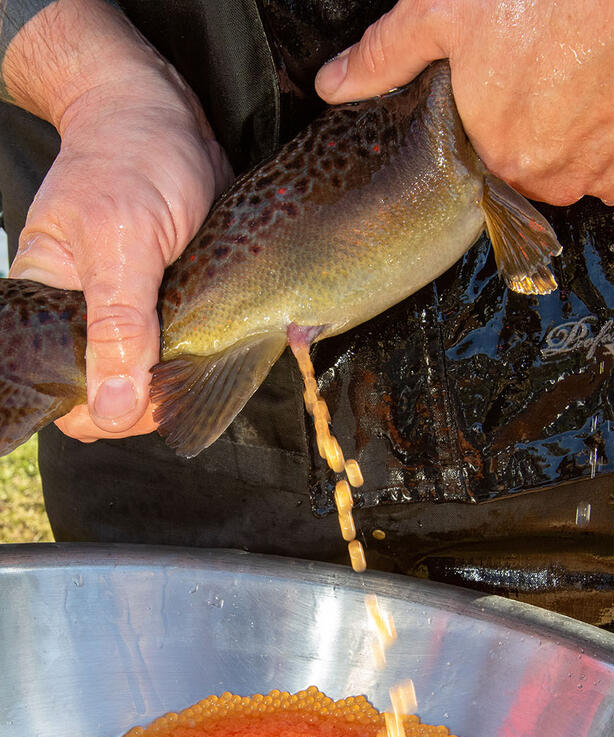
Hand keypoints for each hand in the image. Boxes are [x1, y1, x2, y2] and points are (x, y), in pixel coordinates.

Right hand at [4, 0, 229, 439]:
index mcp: (50, 304)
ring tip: (211, 353)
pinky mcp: (174, 298)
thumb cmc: (132, 159)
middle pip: (115, 392)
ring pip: (155, 372)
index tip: (152, 401)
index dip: (108, 410)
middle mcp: (89, 314)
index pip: (67, 392)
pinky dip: (205, 349)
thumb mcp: (124, 242)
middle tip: (193, 369)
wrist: (166, 111)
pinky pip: (186, 343)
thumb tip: (110, 409)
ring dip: (185, 374)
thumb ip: (118, 325)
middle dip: (153, 396)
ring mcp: (134, 308)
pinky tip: (224, 343)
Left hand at [313, 0, 613, 205]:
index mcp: (495, 151)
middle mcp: (545, 174)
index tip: (497, 96)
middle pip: (524, 174)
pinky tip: (589, 109)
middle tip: (530, 84)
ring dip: (564, 145)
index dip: (485, 131)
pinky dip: (601, 154)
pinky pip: (609, 178)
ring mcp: (593, 172)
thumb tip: (334, 85)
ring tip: (562, 91)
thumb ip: (384, 57)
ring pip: (569, 175)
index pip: (480, 168)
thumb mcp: (439, 14)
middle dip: (525, 139)